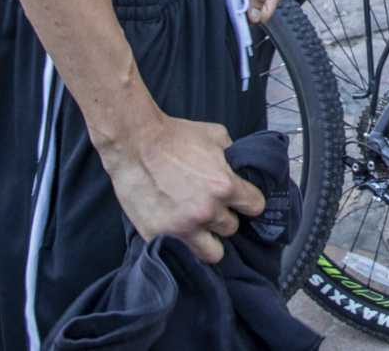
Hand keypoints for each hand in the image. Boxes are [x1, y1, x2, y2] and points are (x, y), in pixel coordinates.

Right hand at [99, 113, 265, 264]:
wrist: (133, 143)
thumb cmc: (174, 136)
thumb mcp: (215, 136)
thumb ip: (233, 156)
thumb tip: (240, 169)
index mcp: (224, 186)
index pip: (255, 207)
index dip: (248, 203)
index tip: (240, 201)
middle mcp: (207, 211)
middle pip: (232, 228)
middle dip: (223, 218)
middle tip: (211, 208)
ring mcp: (182, 227)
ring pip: (212, 253)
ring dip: (208, 239)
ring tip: (198, 228)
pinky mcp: (158, 236)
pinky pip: (180, 251)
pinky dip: (180, 243)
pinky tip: (175, 229)